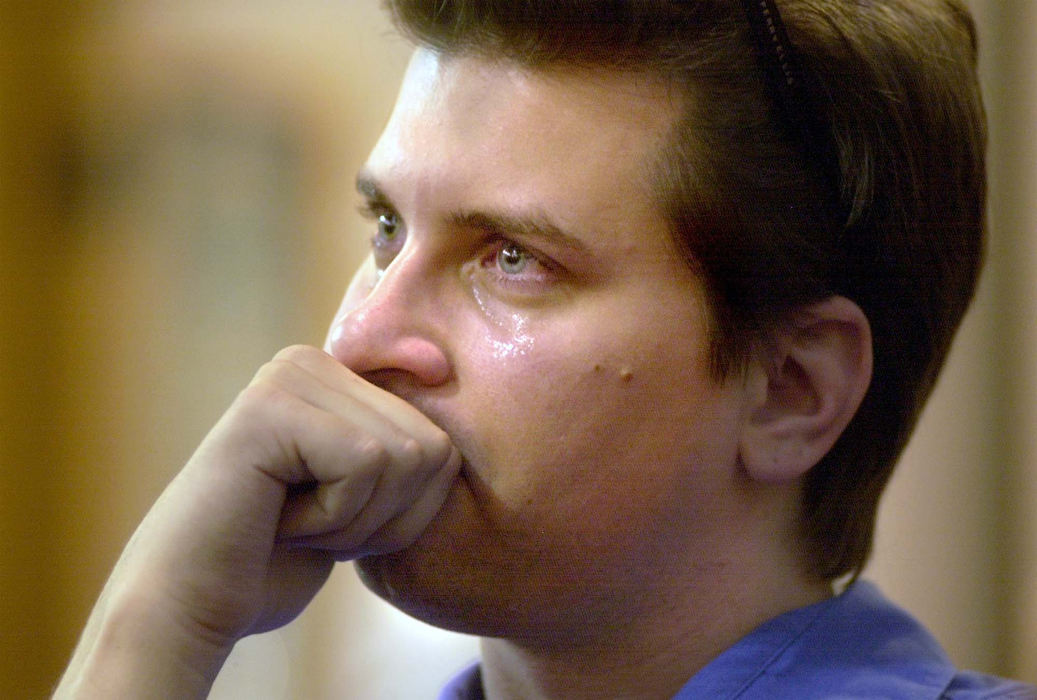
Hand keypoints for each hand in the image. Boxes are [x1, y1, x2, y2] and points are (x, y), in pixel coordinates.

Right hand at [55, 345, 460, 697]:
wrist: (194, 606)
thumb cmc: (280, 558)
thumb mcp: (362, 498)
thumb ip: (404, 448)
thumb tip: (442, 369)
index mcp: (337, 377)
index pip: (441, 440)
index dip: (408, 507)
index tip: (343, 519)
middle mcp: (312, 362)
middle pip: (432, 448)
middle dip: (385, 515)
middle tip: (314, 525)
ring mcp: (288, 378)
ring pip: (405, 456)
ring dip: (357, 520)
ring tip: (295, 520)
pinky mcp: (270, 409)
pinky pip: (365, 464)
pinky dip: (333, 519)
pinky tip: (280, 520)